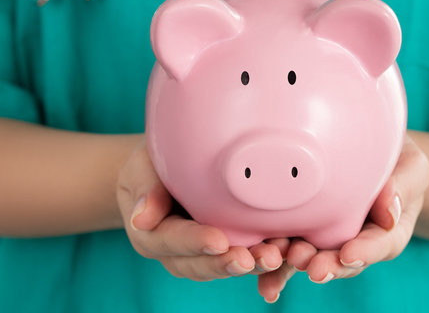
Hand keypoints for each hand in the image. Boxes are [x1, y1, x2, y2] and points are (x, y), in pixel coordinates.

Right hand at [116, 137, 285, 281]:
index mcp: (152, 233)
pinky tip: (287, 256)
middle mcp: (177, 251)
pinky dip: (263, 262)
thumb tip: (141, 219)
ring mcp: (202, 252)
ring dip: (251, 265)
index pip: (171, 240)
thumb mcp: (142, 166)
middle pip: (199, 263)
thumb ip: (146, 188)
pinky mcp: (226, 247)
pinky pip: (244, 258)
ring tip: (276, 257)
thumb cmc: (154, 162)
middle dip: (226, 263)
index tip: (218, 240)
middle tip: (252, 259)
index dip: (194, 242)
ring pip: (224, 266)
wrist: (168, 166)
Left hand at [262, 134, 428, 297]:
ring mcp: (325, 238)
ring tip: (284, 260)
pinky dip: (273, 267)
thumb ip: (404, 186)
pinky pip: (285, 250)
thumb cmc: (396, 161)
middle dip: (327, 264)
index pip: (380, 244)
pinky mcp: (299, 230)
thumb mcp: (410, 167)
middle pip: (341, 259)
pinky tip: (264, 283)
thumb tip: (390, 212)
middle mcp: (354, 240)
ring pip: (310, 257)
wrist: (370, 152)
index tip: (349, 253)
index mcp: (386, 231)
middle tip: (313, 267)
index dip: (365, 251)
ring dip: (296, 265)